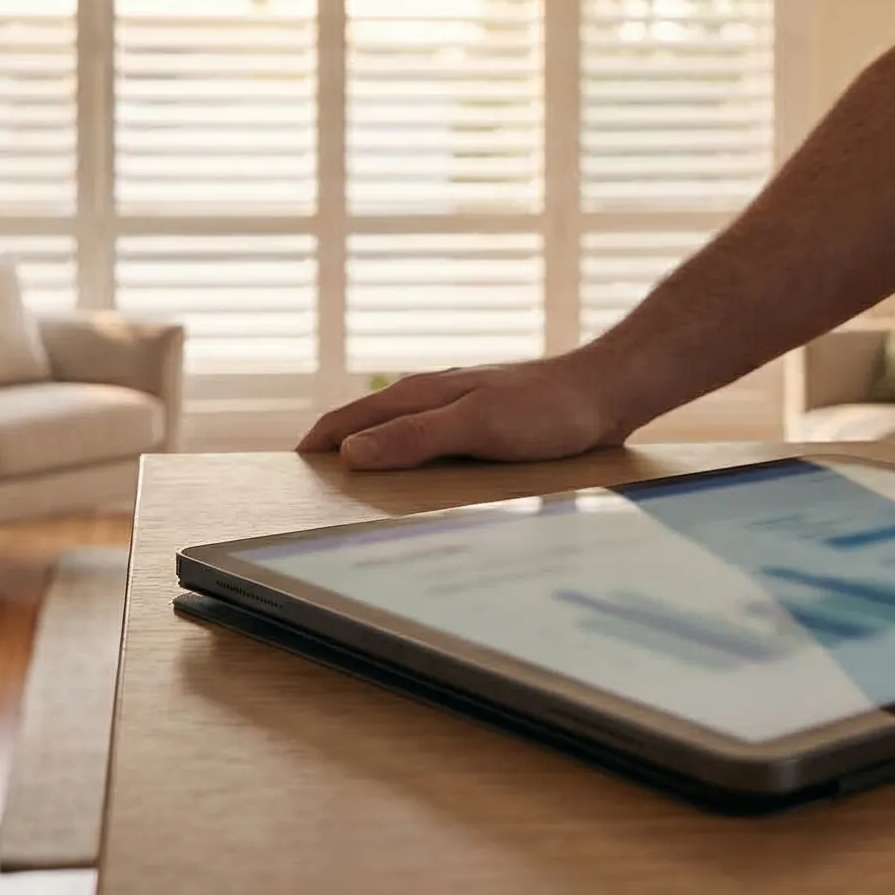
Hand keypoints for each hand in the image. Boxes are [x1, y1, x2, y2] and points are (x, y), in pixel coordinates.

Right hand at [296, 357, 627, 470]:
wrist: (605, 393)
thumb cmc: (546, 410)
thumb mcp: (476, 426)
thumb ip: (415, 437)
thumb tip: (350, 453)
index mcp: (419, 394)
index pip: (348, 420)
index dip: (317, 446)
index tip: (289, 479)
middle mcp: (431, 398)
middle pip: (368, 429)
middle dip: (337, 456)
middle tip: (313, 498)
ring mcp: (456, 410)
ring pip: (398, 438)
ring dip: (375, 463)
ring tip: (358, 501)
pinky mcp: (482, 426)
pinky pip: (431, 448)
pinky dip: (411, 467)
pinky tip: (421, 491)